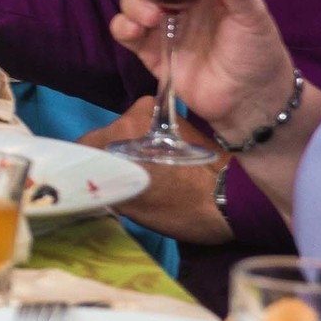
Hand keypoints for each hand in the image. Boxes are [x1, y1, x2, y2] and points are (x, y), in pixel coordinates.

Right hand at [79, 99, 234, 244]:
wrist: (236, 199)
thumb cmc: (181, 206)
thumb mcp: (132, 206)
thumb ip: (100, 187)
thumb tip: (84, 181)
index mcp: (120, 131)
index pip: (83, 146)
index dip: (86, 168)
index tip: (92, 185)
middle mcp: (135, 113)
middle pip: (105, 138)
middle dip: (109, 158)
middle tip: (120, 184)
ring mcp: (157, 114)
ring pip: (126, 135)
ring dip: (129, 153)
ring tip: (143, 178)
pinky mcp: (175, 119)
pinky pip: (146, 133)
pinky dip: (147, 149)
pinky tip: (158, 169)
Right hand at [108, 0, 297, 137]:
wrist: (251, 101)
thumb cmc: (258, 53)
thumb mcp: (253, 18)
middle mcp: (179, 5)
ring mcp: (163, 29)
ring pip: (132, 4)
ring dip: (132, 4)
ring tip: (151, 17)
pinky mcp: (152, 54)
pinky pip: (127, 35)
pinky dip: (122, 28)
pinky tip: (134, 30)